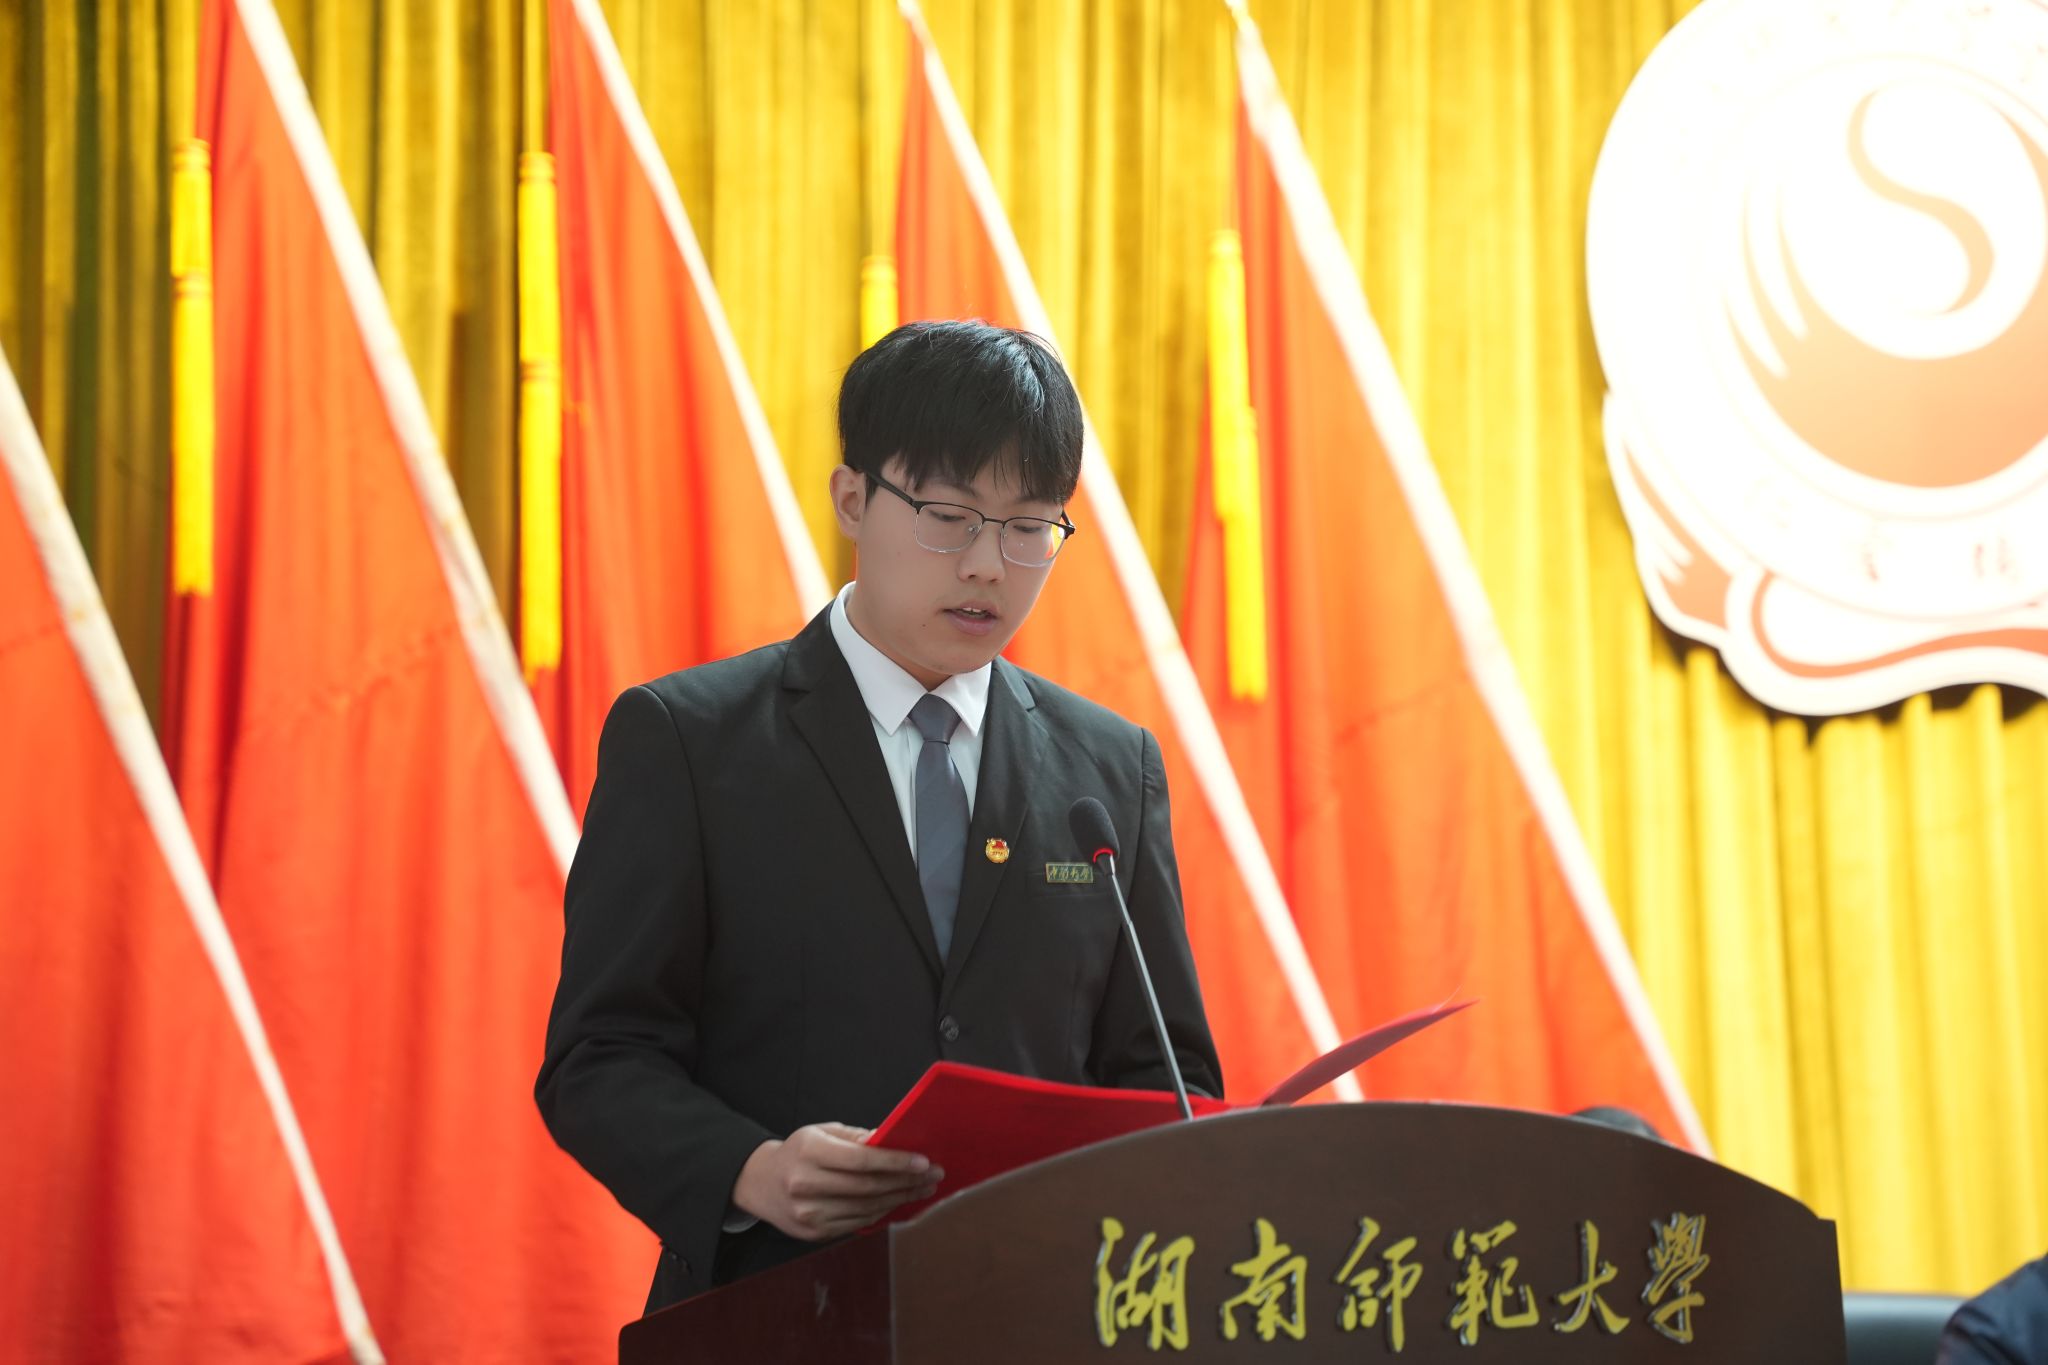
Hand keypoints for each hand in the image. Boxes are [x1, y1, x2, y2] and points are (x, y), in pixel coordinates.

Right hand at [731, 1122, 942, 1241]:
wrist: (761, 1184)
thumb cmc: (798, 1152)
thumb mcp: (821, 1133)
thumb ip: (856, 1138)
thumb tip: (891, 1140)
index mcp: (809, 1152)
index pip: (861, 1160)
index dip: (895, 1162)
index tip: (923, 1161)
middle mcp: (806, 1184)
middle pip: (868, 1187)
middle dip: (906, 1181)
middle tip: (933, 1174)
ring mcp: (809, 1213)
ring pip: (867, 1209)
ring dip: (901, 1198)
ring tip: (923, 1188)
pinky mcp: (814, 1233)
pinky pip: (858, 1223)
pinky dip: (883, 1212)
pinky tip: (899, 1201)